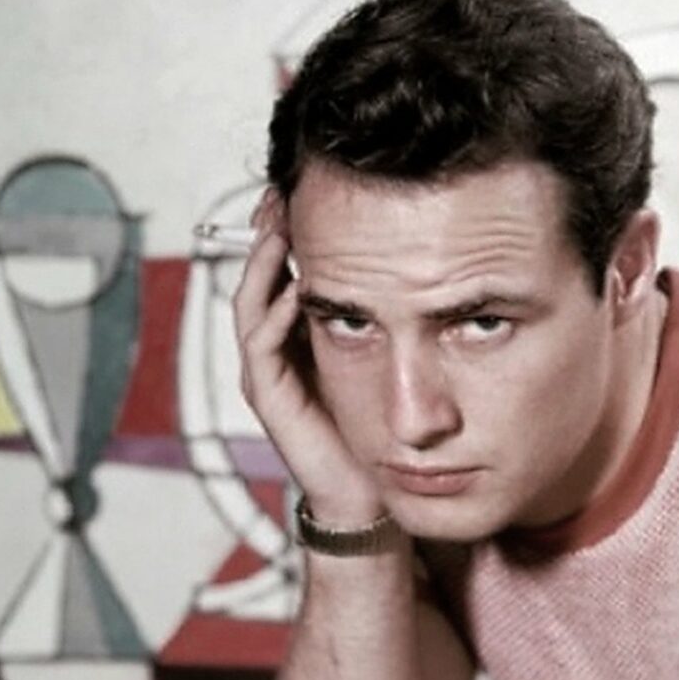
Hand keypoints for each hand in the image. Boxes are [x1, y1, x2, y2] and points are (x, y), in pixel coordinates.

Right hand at [230, 190, 386, 527]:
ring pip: (253, 300)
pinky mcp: (269, 395)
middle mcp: (279, 345)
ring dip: (264, 261)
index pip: (287, 264)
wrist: (372, 492)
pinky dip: (274, 311)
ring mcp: (268, 370)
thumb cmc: (382, 426)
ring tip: (280, 225)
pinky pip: (261, 344)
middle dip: (270, 229)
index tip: (309, 187)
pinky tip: (295, 287)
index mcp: (303, 330)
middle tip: (285, 191)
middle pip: (261, 272)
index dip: (291, 226)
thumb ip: (393, 312)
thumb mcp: (391, 354)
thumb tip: (424, 257)